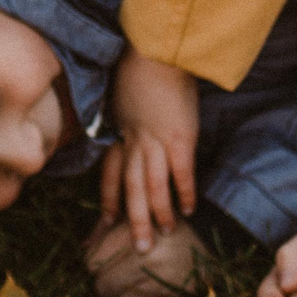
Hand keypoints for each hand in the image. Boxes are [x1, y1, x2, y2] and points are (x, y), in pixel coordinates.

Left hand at [83, 214, 209, 296]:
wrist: (211, 232)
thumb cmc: (162, 224)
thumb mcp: (133, 217)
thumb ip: (104, 231)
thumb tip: (82, 251)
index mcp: (130, 234)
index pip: (92, 263)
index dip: (94, 266)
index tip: (102, 265)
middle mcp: (145, 259)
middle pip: (104, 287)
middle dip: (107, 284)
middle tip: (120, 276)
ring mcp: (162, 281)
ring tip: (141, 282)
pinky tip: (162, 291)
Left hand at [99, 51, 198, 253]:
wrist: (156, 49)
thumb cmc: (142, 64)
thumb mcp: (123, 92)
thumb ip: (124, 111)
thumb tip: (126, 118)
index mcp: (120, 131)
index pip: (111, 172)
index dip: (109, 197)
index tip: (106, 219)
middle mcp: (135, 142)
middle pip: (131, 188)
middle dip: (133, 219)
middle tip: (138, 247)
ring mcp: (156, 141)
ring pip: (153, 187)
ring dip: (158, 213)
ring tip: (163, 234)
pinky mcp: (179, 137)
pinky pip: (181, 172)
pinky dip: (184, 192)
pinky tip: (189, 209)